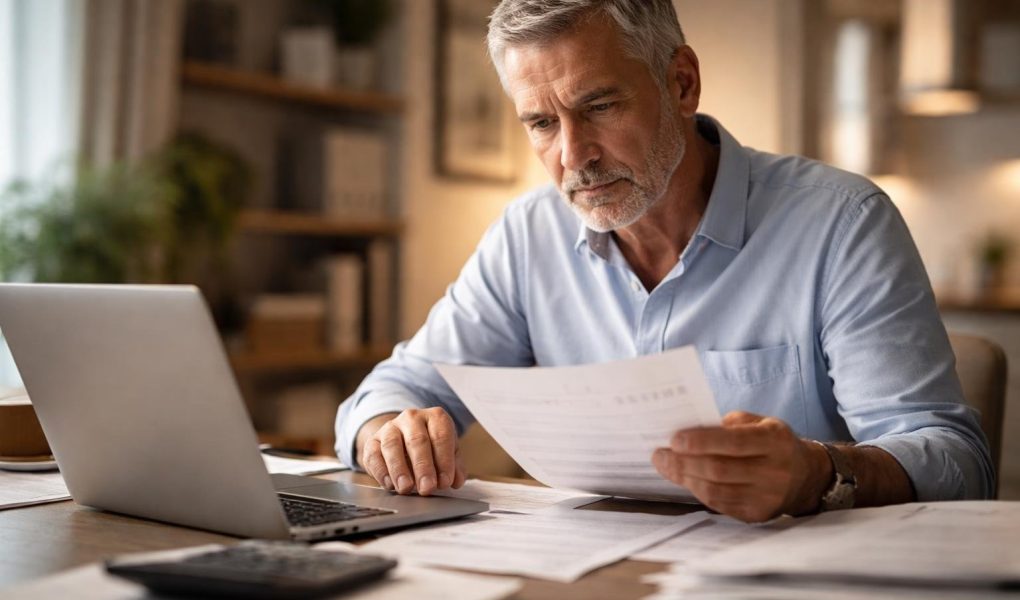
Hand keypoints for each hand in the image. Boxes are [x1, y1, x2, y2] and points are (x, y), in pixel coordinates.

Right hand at [356, 408, 466, 495]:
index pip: (441, 436)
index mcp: (435, 417)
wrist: (403, 440)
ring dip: (399, 469)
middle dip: (423, 467)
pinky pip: (374, 455)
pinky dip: (381, 471)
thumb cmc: (431, 448)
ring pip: (392, 445)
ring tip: (406, 488)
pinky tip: (390, 485)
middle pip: (417, 441)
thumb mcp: (447, 453)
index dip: (444, 460)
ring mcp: (390, 428)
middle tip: (427, 488)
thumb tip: (456, 481)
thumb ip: (454, 467)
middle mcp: (412, 418)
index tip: (445, 481)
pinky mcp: (372, 441)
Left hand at [651, 411, 831, 521]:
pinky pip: (720, 504)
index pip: (733, 442)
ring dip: (685, 478)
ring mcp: (767, 497)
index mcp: (775, 441)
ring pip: (715, 490)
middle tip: (660, 454)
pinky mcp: (757, 515)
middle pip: (719, 469)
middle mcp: (774, 471)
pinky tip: (685, 479)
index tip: (674, 439)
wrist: (805, 476)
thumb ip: (729, 424)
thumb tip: (689, 429)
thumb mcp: (760, 422)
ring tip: (666, 465)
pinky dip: (697, 491)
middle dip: (683, 462)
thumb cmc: (773, 443)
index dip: (701, 441)